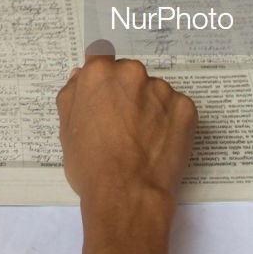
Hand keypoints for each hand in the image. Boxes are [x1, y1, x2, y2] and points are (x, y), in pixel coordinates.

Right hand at [57, 54, 195, 210]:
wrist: (127, 194)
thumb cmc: (90, 166)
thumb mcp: (66, 129)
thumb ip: (72, 95)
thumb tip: (79, 76)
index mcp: (99, 73)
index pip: (100, 59)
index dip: (102, 79)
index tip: (105, 96)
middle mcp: (132, 73)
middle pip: (129, 74)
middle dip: (126, 93)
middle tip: (122, 125)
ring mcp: (162, 89)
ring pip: (154, 91)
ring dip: (150, 106)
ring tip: (142, 140)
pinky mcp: (186, 108)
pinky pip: (176, 108)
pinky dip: (170, 121)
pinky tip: (159, 144)